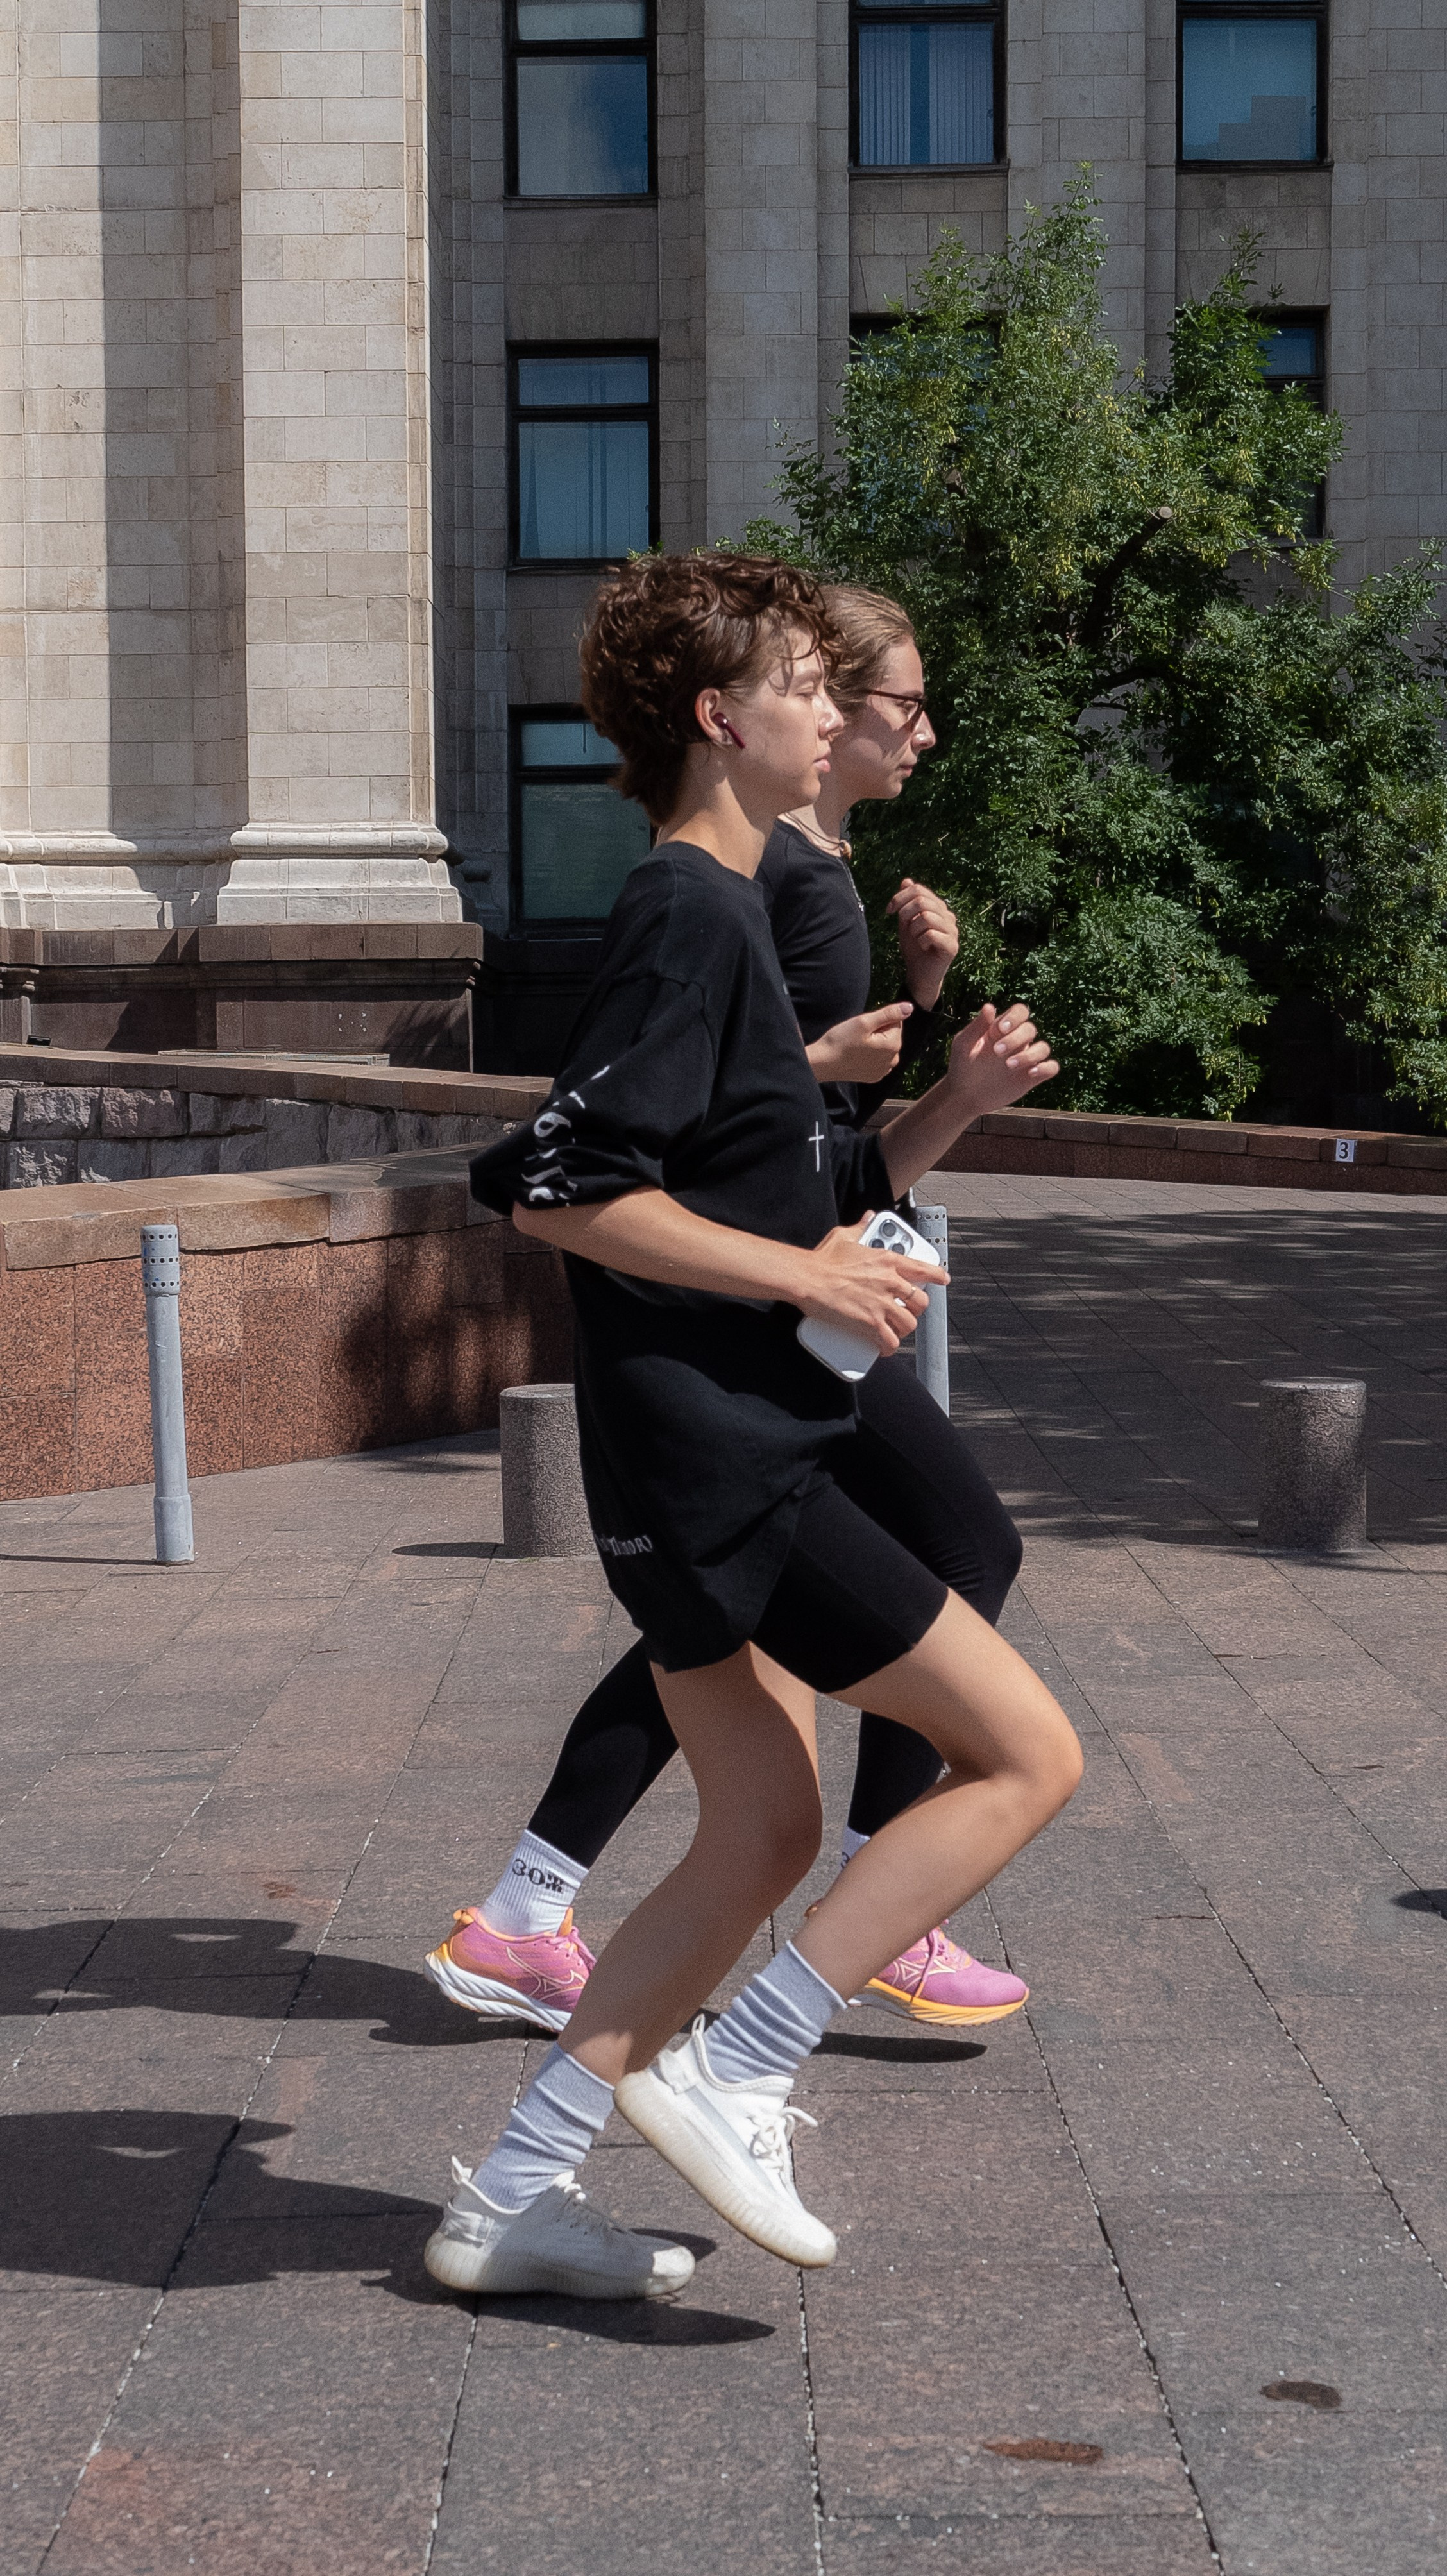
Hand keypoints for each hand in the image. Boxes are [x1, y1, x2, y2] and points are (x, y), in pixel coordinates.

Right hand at [794, 1214, 946, 1355]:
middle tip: (908, 1310)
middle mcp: (890, 1282)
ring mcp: (882, 1304)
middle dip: (917, 1309)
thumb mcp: (844, 1236)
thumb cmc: (823, 1260)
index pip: (923, 1269)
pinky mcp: (870, 1323)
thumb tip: (867, 1218)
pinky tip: (885, 1347)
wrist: (807, 1278)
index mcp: (888, 1261)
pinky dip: (889, 1347)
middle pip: (920, 1302)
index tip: (942, 1280)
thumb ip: (860, 1227)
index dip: (937, 1276)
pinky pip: (890, 1341)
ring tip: (895, 1330)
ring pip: (909, 1324)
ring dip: (904, 1329)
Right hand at [806, 1002, 911, 1087]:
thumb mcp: (864, 1022)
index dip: (878, 1020)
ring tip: (855, 1046)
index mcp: (893, 1046)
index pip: (894, 1022)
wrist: (822, 1063)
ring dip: (873, 1043)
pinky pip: (877, 1060)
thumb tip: (910, 1007)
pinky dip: (869, 1055)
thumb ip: (889, 1013)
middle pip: (890, 1035)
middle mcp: (892, 1061)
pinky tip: (855, 1056)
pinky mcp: (873, 1077)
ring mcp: (883, 1071)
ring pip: (883, 1047)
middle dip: (877, 1032)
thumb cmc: (841, 1040)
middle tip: (857, 1036)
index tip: (863, 1027)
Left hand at [887, 879, 958, 1010]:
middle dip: (905, 913)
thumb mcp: (906, 923)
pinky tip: (923, 947)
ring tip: (916, 939)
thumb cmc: (913, 949)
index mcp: (938, 908)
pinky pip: (931, 934)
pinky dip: (921, 941)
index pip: (919, 890)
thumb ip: (907, 903)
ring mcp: (953, 931)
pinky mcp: (952, 946)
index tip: (889, 911)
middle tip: (902, 927)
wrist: (919, 974)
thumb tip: (907, 881)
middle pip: (922, 900)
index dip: (900, 897)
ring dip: (913, 929)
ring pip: (926, 916)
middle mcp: (949, 916)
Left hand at [946, 1003, 1057, 1122]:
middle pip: (1030, 1029)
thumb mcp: (964, 1044)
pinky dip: (1046, 1067)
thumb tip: (989, 1006)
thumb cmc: (961, 1066)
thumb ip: (977, 1026)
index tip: (1000, 1029)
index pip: (1020, 1012)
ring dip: (1030, 1054)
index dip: (1015, 1016)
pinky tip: (1030, 1073)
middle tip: (996, 1052)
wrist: (963, 1095)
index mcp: (1002, 1029)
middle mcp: (1017, 1041)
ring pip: (1043, 1048)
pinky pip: (1051, 1068)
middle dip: (1016, 1038)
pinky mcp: (1031, 1077)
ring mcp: (1025, 1059)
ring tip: (1009, 1065)